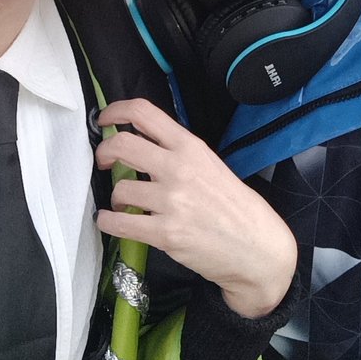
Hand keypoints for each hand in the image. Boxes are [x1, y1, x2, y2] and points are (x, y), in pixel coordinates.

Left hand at [95, 99, 296, 317]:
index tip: (104, 120)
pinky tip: (111, 221)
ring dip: (115, 197)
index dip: (116, 111)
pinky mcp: (165, 233)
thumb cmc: (235, 206)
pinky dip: (108, 222)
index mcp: (190, 147)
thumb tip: (142, 144)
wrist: (257, 248)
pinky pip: (119, 223)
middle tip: (103, 162)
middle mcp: (179, 168)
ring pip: (119, 188)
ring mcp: (171, 201)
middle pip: (122, 144)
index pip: (144, 113)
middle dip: (104, 152)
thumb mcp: (211, 165)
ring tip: (123, 204)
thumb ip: (178, 152)